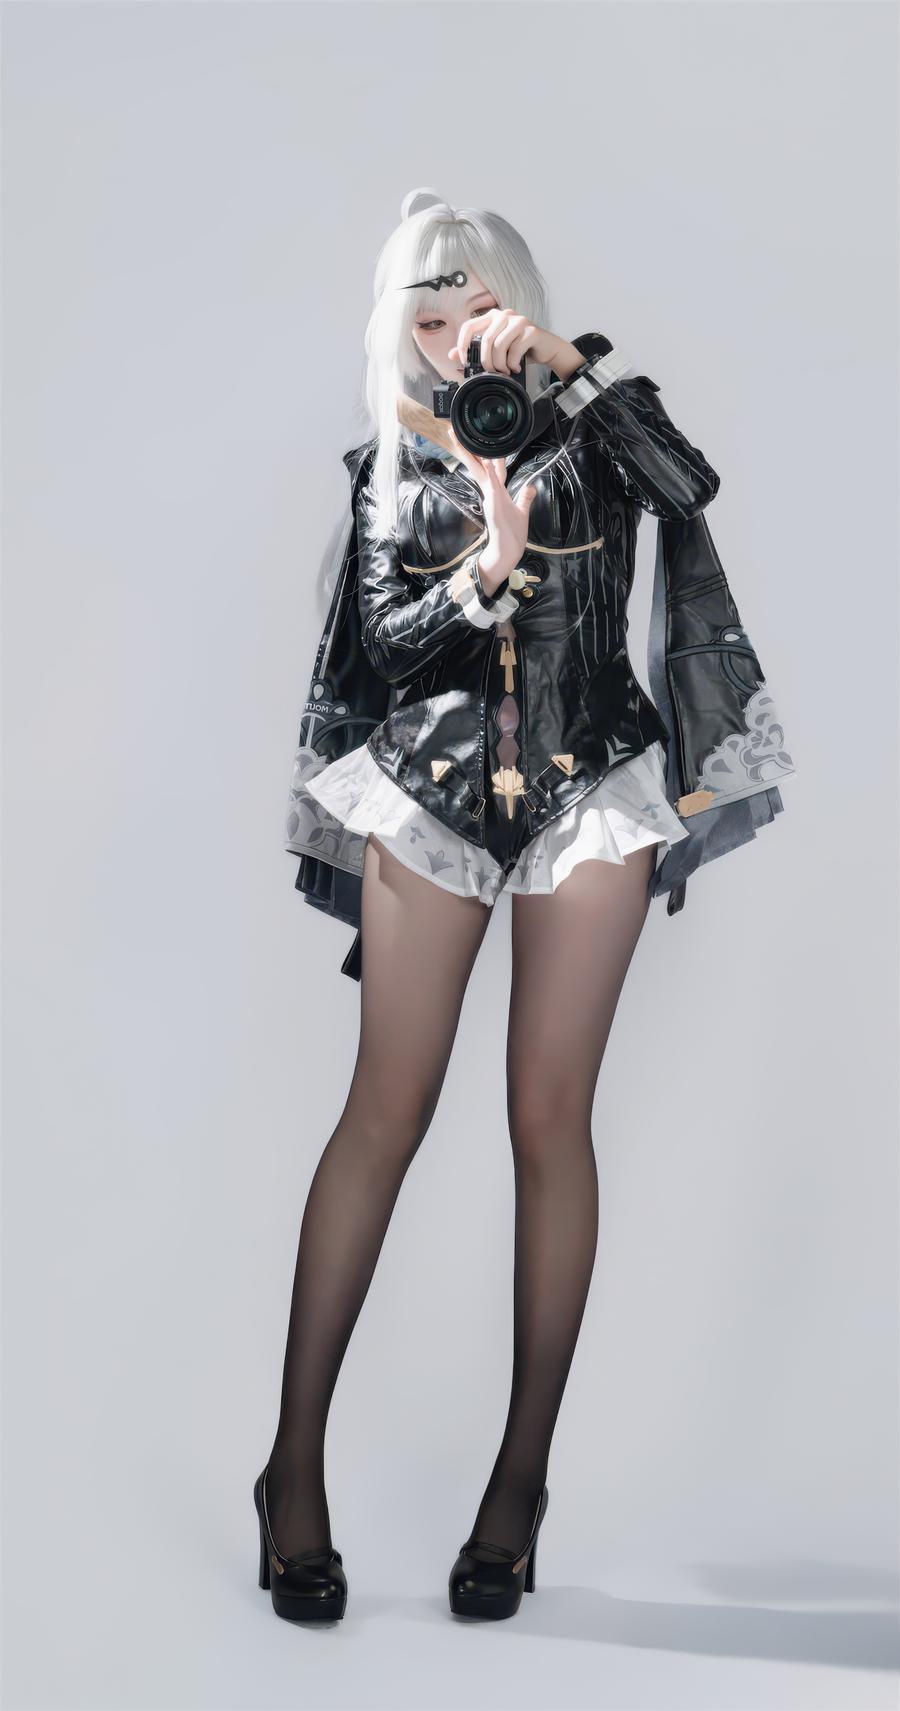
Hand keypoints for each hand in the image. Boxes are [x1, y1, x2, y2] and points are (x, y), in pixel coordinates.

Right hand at [446, 425, 535, 593]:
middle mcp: (491, 491)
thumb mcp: (522, 511)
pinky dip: (489, 471)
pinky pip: (491, 484)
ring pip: (479, 470)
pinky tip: (486, 459)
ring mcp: (490, 497)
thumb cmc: (512, 534)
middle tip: (455, 432)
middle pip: (477, 465)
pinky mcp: (493, 504)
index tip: (480, 438)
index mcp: (497, 491)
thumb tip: (531, 487)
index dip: (486, 452)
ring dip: (471, 454)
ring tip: (461, 437)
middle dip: (467, 449)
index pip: (491, 466)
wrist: (508, 550)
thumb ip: (525, 498)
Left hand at [448, 307, 565, 376]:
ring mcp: (518, 321)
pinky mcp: (531, 330)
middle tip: (492, 372)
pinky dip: (513, 364)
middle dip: (486, 362)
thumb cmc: (520, 349)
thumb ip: (475, 350)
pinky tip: (516, 367)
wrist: (546, 349)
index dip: (462, 345)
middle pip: (485, 340)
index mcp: (492, 317)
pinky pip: (515, 350)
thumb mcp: (496, 350)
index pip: (468, 326)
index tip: (465, 361)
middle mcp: (504, 315)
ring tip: (505, 370)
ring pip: (499, 346)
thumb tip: (451, 355)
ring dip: (500, 365)